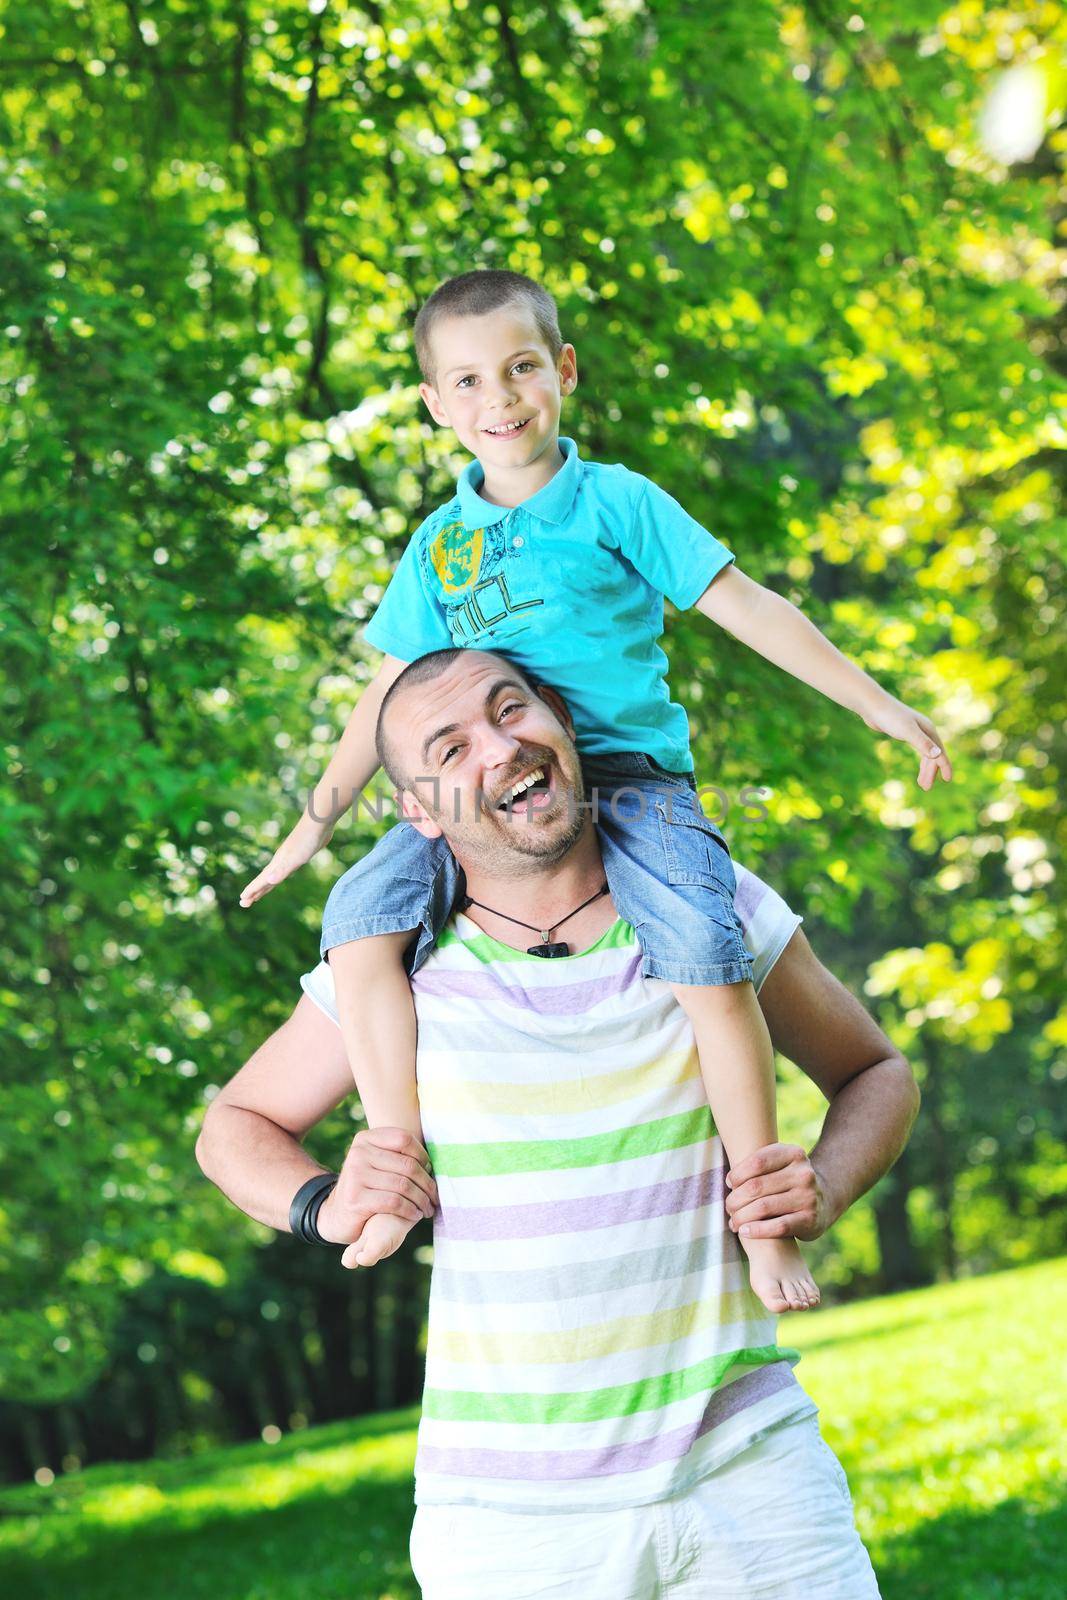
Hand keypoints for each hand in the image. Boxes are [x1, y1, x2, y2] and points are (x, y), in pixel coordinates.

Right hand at [239, 814, 333, 906]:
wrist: (318, 822)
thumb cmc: (307, 840)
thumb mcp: (295, 858)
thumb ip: (283, 870)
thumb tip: (269, 881)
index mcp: (277, 863)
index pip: (261, 880)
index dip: (252, 891)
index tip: (242, 901)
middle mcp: (280, 861)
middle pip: (264, 880)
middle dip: (255, 892)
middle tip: (244, 903)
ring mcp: (288, 858)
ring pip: (274, 876)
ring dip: (265, 886)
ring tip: (259, 895)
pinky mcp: (298, 856)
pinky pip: (284, 871)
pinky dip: (279, 877)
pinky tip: (281, 876)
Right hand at [315, 1127, 437, 1252]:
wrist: (336, 1214)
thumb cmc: (367, 1187)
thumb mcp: (377, 1164)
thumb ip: (397, 1155)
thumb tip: (433, 1162)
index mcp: (365, 1139)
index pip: (404, 1139)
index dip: (422, 1156)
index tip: (429, 1172)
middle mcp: (358, 1153)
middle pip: (407, 1165)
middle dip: (427, 1184)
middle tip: (435, 1197)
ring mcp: (355, 1175)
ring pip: (403, 1185)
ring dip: (422, 1200)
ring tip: (428, 1208)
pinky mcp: (356, 1199)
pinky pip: (394, 1202)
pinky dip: (410, 1210)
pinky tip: (415, 1215)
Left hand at [724, 1143, 834, 1241]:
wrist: (824, 1201)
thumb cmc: (789, 1181)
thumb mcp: (781, 1164)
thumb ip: (758, 1164)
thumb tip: (729, 1181)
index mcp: (794, 1154)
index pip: (757, 1162)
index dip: (737, 1174)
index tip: (729, 1183)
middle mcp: (804, 1173)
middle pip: (756, 1186)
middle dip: (736, 1199)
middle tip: (728, 1207)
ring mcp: (808, 1197)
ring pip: (763, 1207)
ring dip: (741, 1216)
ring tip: (733, 1222)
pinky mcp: (810, 1219)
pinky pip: (778, 1227)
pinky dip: (757, 1230)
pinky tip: (744, 1231)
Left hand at [859, 695, 952, 791]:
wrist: (873, 705)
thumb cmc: (890, 716)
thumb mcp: (907, 731)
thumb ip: (922, 743)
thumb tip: (938, 755)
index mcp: (928, 730)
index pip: (940, 752)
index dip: (945, 766)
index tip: (948, 780)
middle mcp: (925, 731)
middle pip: (933, 755)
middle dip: (931, 772)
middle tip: (926, 788)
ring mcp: (916, 731)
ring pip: (925, 754)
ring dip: (925, 769)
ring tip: (922, 784)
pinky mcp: (905, 732)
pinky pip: (918, 750)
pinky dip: (920, 761)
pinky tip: (919, 767)